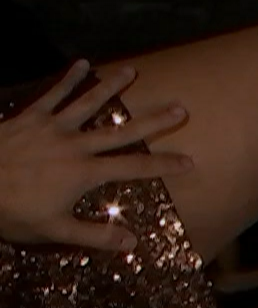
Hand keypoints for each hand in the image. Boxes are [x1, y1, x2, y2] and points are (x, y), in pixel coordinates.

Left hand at [0, 61, 193, 250]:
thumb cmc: (12, 210)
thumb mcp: (55, 230)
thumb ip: (95, 236)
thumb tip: (133, 243)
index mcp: (84, 173)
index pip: (134, 168)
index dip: (163, 165)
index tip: (189, 161)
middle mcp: (75, 145)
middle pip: (122, 131)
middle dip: (153, 121)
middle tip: (179, 109)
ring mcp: (53, 127)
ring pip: (89, 103)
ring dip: (113, 87)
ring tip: (132, 71)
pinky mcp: (31, 116)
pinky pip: (53, 94)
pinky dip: (69, 79)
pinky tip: (83, 64)